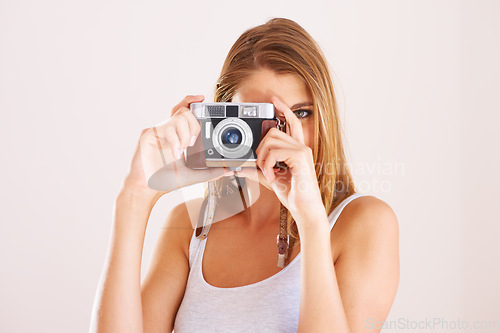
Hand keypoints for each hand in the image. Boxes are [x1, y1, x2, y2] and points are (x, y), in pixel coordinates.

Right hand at [121, 95, 232, 199]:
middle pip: (184, 111)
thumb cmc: (165, 181)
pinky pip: (167, 127)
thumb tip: (228, 170)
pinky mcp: (148, 134)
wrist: (147, 189)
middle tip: (193, 142)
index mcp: (178, 135)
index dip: (192, 101)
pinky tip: (175, 153)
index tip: (203, 99)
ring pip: (178, 117)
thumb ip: (211, 172)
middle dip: (194, 125)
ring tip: (183, 149)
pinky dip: (175, 140)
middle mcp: (168, 130)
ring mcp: (157, 130)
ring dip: (185, 134)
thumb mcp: (193, 175)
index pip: (185, 112)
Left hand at [255, 96, 323, 224]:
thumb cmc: (293, 194)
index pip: (291, 122)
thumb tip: (240, 167)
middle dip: (261, 148)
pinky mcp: (300, 157)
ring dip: (263, 158)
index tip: (273, 100)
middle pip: (273, 131)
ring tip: (268, 173)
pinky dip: (268, 165)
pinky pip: (274, 152)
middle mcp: (301, 147)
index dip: (283, 109)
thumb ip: (257, 170)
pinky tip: (273, 177)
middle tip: (262, 166)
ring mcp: (302, 150)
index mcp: (297, 149)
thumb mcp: (270, 179)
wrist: (304, 209)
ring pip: (271, 140)